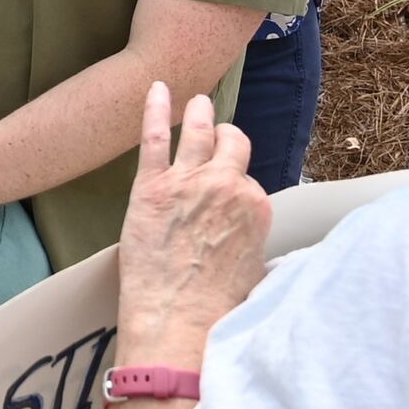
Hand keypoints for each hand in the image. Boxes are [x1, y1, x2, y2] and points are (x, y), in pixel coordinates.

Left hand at [117, 86, 269, 358]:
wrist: (178, 320)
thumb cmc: (215, 309)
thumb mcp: (255, 272)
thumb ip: (253, 244)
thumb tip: (253, 245)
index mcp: (257, 206)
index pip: (248, 178)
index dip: (234, 183)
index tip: (225, 189)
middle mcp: (228, 185)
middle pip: (232, 143)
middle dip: (224, 138)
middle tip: (215, 134)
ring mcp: (189, 181)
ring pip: (199, 131)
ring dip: (199, 113)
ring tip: (197, 101)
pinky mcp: (151, 186)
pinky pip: (153, 137)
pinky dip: (155, 109)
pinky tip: (155, 89)